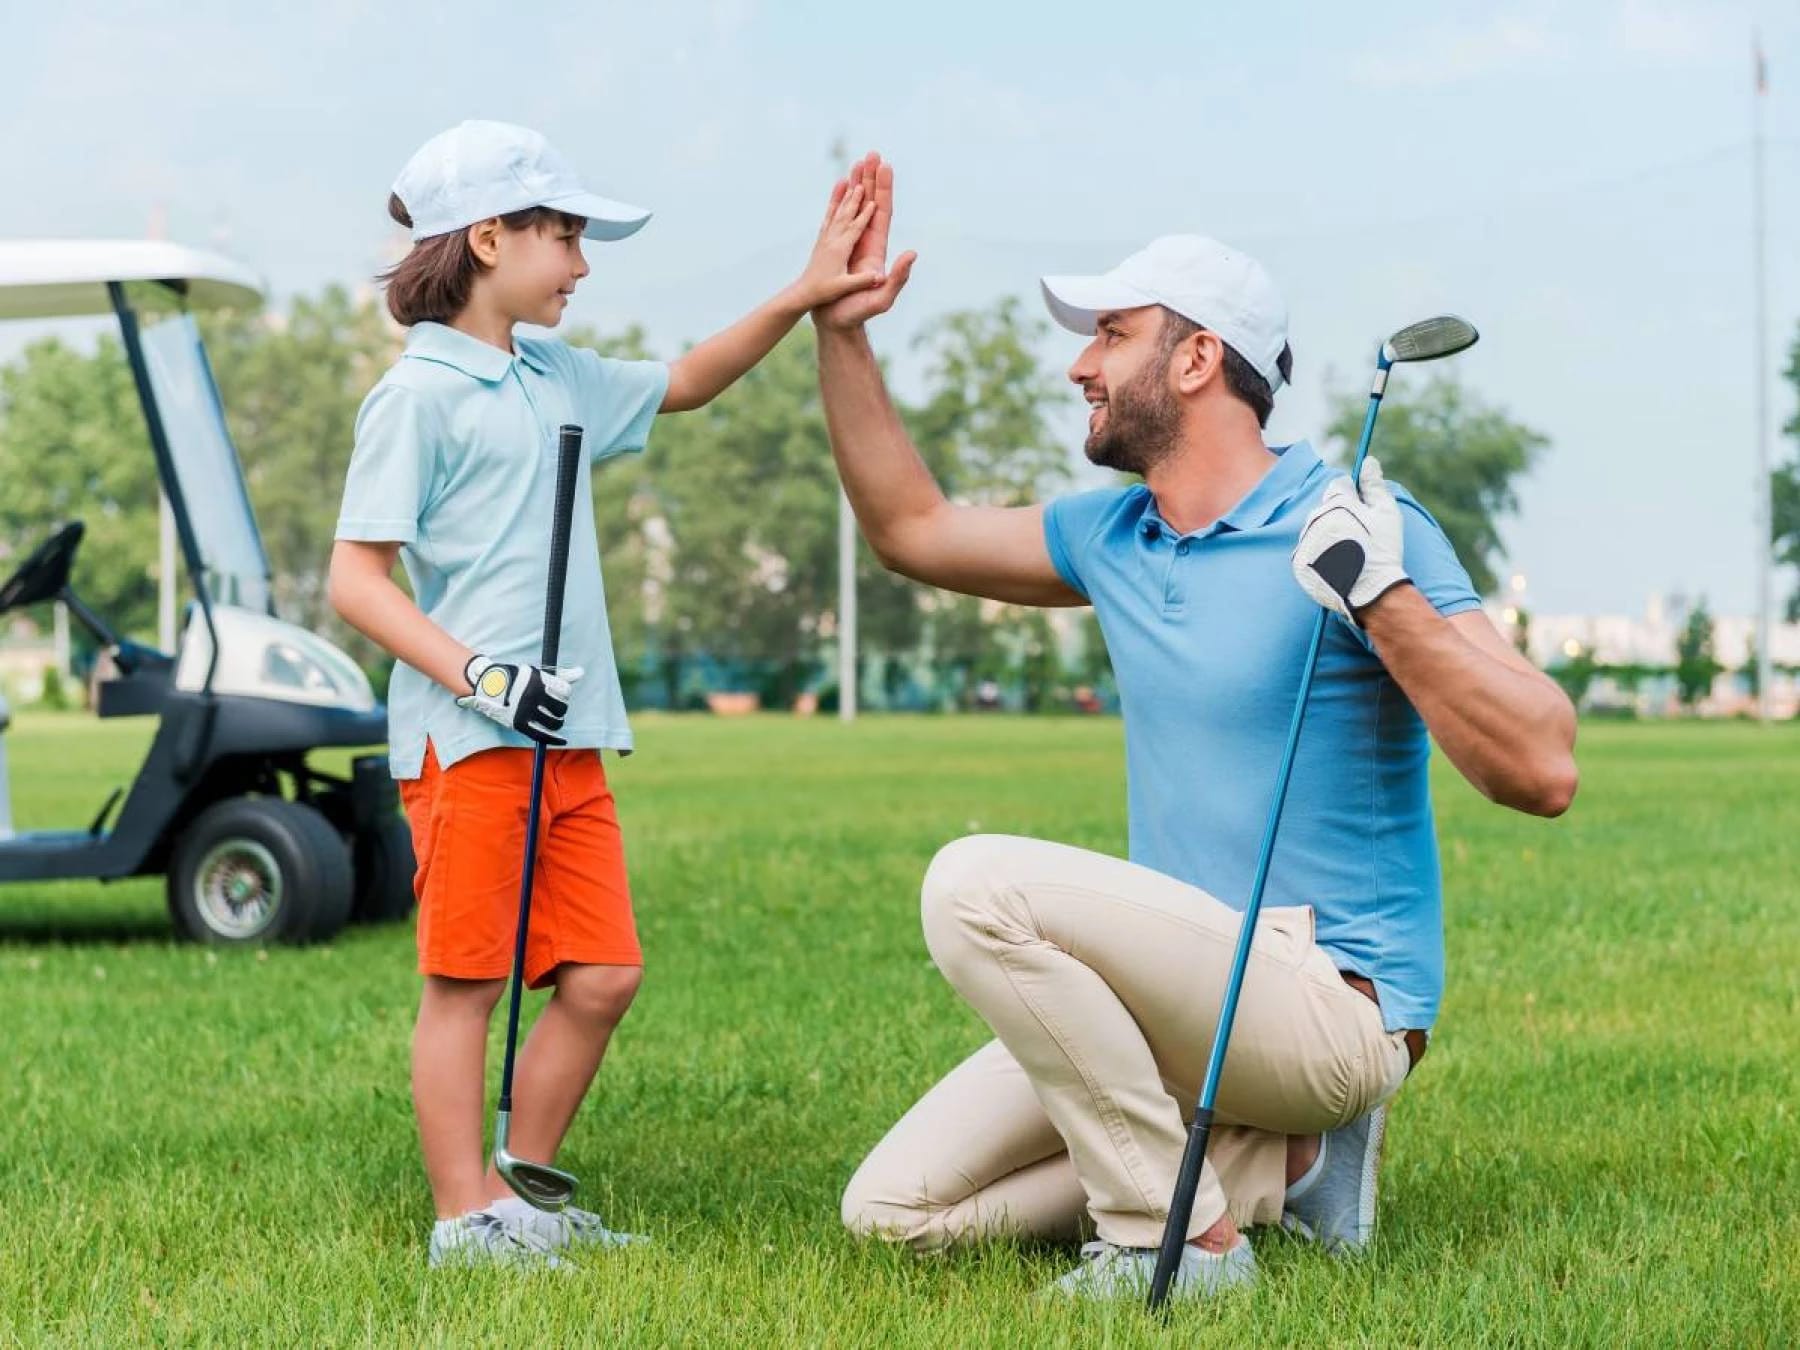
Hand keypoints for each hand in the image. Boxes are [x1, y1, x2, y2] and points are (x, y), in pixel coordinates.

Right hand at [456, 655, 582, 746]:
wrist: (491, 686)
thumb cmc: (518, 679)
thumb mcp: (538, 673)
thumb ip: (561, 675)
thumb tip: (581, 672)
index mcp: (539, 681)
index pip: (565, 690)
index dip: (564, 693)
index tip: (559, 694)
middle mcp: (533, 696)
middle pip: (561, 707)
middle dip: (560, 708)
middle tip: (555, 708)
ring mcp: (526, 711)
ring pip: (554, 722)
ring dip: (558, 722)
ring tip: (554, 719)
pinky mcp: (520, 724)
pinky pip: (542, 735)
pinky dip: (554, 739)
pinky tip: (562, 740)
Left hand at [788, 171, 882, 311]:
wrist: (803, 294)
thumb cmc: (824, 293)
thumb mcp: (843, 288)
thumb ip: (861, 281)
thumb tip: (879, 278)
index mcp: (840, 250)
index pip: (855, 228)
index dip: (865, 215)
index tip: (875, 201)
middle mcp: (832, 240)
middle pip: (847, 213)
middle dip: (857, 195)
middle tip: (864, 182)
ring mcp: (826, 238)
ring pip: (838, 211)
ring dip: (847, 195)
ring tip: (853, 178)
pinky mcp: (823, 239)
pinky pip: (830, 216)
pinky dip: (835, 202)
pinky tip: (838, 192)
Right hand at [812, 152, 916, 331]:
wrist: (838, 323)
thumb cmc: (858, 314)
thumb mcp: (882, 298)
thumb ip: (899, 278)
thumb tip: (913, 254)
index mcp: (877, 249)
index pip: (883, 213)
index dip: (884, 190)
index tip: (884, 167)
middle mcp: (867, 242)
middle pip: (872, 204)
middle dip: (872, 179)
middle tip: (873, 154)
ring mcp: (854, 245)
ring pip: (857, 208)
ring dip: (858, 185)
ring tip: (857, 162)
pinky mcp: (841, 249)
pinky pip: (842, 219)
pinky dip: (842, 201)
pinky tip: (840, 188)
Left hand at [1291, 456, 1408, 623]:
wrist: (1372, 592)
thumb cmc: (1383, 549)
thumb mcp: (1386, 512)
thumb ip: (1374, 485)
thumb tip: (1368, 461)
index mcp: (1335, 503)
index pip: (1339, 486)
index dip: (1354, 496)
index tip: (1364, 510)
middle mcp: (1314, 519)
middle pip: (1326, 508)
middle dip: (1340, 515)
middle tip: (1360, 535)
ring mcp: (1304, 542)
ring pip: (1316, 529)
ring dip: (1329, 535)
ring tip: (1350, 552)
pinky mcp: (1298, 563)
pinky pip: (1309, 550)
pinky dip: (1321, 554)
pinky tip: (1338, 564)